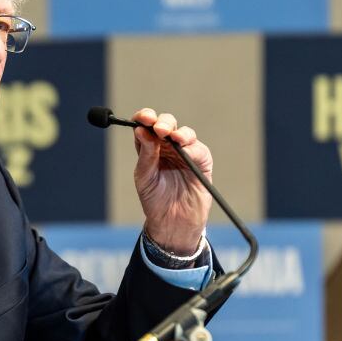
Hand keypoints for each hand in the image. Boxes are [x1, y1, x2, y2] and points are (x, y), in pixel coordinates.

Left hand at [132, 108, 212, 254]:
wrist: (172, 222)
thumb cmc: (155, 200)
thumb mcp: (145, 177)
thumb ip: (145, 154)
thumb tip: (140, 130)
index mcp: (150, 148)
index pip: (146, 126)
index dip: (145, 118)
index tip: (143, 118)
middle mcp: (167, 147)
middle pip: (166, 124)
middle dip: (163, 122)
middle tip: (158, 128)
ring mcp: (186, 153)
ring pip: (184, 133)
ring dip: (178, 132)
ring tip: (173, 137)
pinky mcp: (201, 162)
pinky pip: (199, 150)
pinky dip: (192, 147)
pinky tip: (185, 150)